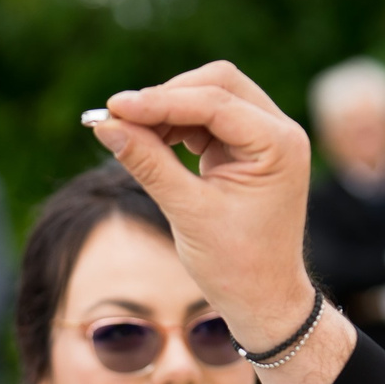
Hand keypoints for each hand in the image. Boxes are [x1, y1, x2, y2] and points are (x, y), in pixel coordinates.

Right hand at [91, 63, 355, 383]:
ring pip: (210, 97)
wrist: (264, 300)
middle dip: (166, 97)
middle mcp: (279, 132)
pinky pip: (207, 119)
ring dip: (168, 110)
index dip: (160, 101)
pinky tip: (147, 142)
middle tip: (119, 118)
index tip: (115, 108)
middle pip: (217, 84)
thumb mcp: (187, 213)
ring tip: (128, 134)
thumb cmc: (236, 265)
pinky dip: (175, 126)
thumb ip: (148, 163)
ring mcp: (266, 138)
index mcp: (279, 145)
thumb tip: (105, 125)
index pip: (215, 102)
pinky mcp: (247, 148)